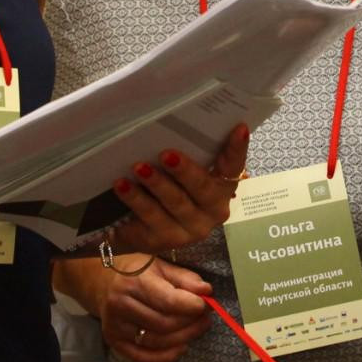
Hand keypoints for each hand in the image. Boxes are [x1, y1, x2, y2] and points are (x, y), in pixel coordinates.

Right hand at [94, 254, 215, 361]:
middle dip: (191, 323)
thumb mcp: (160, 265)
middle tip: (206, 317)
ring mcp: (115, 326)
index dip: (192, 306)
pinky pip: (143, 358)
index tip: (206, 304)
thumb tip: (206, 291)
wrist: (103, 281)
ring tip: (198, 328)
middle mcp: (120, 304)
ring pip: (157, 341)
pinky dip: (166, 356)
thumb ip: (184, 278)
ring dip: (184, 338)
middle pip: (165, 324)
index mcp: (133, 281)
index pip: (168, 301)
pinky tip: (182, 347)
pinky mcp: (114, 341)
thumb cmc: (137, 271)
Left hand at [110, 123, 250, 254]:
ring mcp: (189, 230)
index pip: (233, 166)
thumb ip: (189, 154)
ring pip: (174, 203)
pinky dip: (135, 199)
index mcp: (222, 189)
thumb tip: (176, 119)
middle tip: (166, 154)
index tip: (239, 128)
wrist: (138, 229)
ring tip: (138, 167)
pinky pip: (149, 218)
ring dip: (156, 183)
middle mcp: (212, 212)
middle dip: (185, 171)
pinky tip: (122, 186)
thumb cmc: (166, 189)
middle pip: (202, 188)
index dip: (237, 149)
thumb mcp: (180, 172)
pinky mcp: (163, 242)